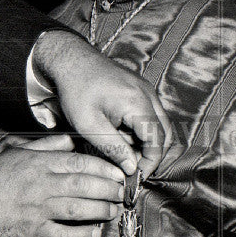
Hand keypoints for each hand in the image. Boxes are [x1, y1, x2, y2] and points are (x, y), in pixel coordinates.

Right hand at [0, 134, 124, 236]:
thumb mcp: (18, 152)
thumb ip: (47, 146)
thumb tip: (71, 140)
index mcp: (40, 164)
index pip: (80, 162)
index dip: (105, 168)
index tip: (119, 173)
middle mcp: (43, 185)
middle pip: (85, 185)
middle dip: (109, 189)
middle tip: (122, 192)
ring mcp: (40, 210)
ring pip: (80, 209)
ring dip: (102, 210)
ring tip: (113, 210)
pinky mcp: (36, 233)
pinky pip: (66, 235)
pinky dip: (84, 234)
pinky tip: (95, 232)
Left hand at [31, 30, 173, 176]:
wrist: (71, 60)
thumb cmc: (76, 90)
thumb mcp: (89, 125)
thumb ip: (113, 148)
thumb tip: (132, 168)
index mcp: (137, 103)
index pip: (157, 141)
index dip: (150, 162)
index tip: (137, 176)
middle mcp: (148, 94)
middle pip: (165, 132)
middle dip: (153, 154)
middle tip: (135, 169)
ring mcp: (146, 89)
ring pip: (161, 123)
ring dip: (150, 142)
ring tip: (129, 155)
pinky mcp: (140, 88)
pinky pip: (152, 113)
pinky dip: (145, 129)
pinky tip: (125, 137)